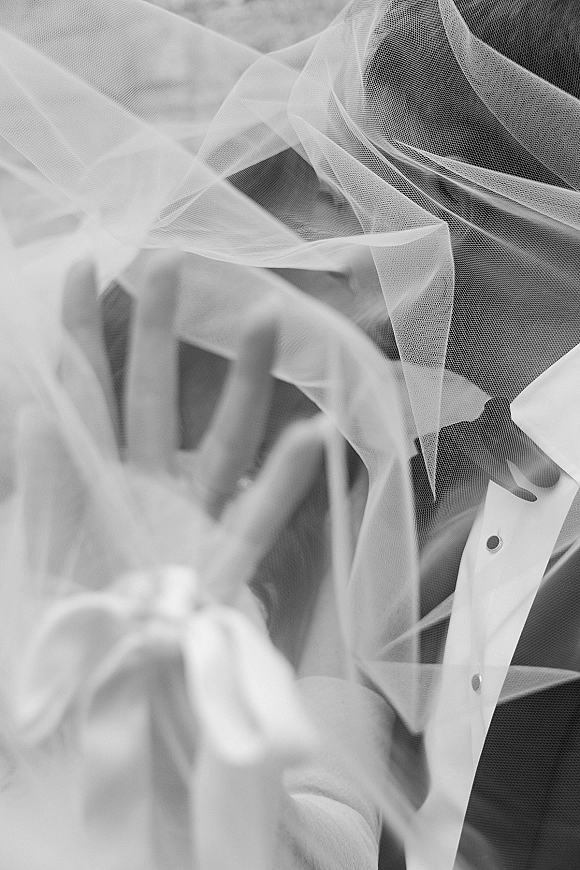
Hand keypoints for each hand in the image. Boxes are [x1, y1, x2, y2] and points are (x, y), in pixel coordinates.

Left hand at [59, 252, 325, 609]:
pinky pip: (259, 514)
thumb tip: (32, 407)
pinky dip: (286, 479)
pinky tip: (316, 435)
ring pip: (221, 436)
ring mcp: (188, 515)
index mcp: (92, 478)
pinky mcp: (222, 558)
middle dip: (164, 330)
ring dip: (243, 381)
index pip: (87, 390)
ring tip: (264, 321)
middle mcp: (145, 483)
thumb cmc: (63, 622)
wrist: (100, 693)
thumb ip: (40, 484)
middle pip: (155, 394)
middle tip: (174, 262)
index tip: (86, 264)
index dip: (84, 331)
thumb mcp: (37, 550)